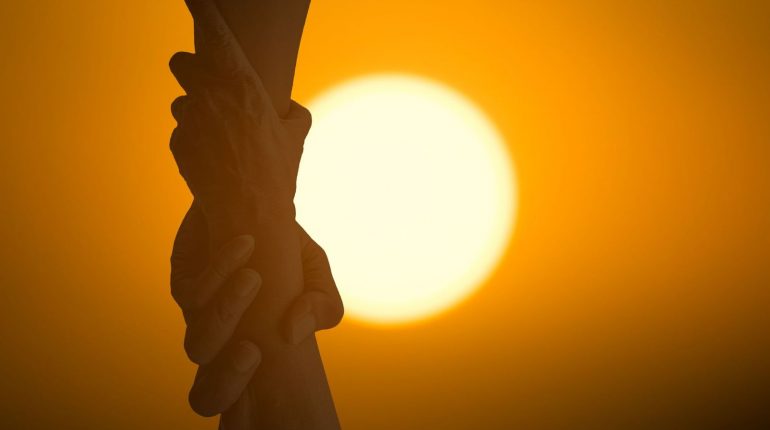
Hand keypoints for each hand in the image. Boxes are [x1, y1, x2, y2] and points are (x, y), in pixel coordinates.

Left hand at [169, 0, 311, 245]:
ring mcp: (189, 120)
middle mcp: (209, 95)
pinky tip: (214, 159)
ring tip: (220, 136)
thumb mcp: (297, 134)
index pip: (214, 31)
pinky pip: (181, 132)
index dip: (202, 7)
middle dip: (191, 69)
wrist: (251, 213)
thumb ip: (293, 111)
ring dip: (195, 110)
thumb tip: (287, 106)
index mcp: (241, 83)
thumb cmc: (279, 170)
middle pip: (180, 61)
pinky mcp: (177, 143)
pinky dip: (193, 140)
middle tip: (209, 86)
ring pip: (181, 101)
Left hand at [170, 203, 343, 416]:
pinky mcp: (182, 284)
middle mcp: (225, 346)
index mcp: (258, 354)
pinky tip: (244, 244)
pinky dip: (221, 269)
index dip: (242, 414)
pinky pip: (193, 292)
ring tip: (253, 278)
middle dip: (227, 382)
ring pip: (198, 346)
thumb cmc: (288, 252)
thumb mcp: (316, 275)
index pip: (240, 405)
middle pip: (206, 397)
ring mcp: (200, 319)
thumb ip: (323, 306)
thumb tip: (292, 333)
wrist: (259, 206)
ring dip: (226, 315)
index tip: (267, 387)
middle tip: (253, 350)